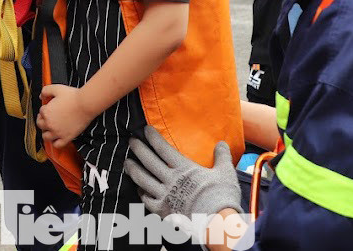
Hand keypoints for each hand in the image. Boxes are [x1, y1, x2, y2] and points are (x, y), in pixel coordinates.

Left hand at [36, 84, 94, 146]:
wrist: (86, 104)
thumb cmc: (73, 96)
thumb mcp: (57, 88)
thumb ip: (46, 90)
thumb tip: (41, 95)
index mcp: (46, 112)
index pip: (40, 112)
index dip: (45, 109)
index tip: (50, 107)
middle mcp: (49, 124)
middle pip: (40, 125)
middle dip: (43, 120)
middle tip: (49, 117)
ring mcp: (57, 132)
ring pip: (45, 137)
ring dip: (46, 133)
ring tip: (51, 129)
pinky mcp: (66, 138)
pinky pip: (57, 145)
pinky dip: (55, 143)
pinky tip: (58, 138)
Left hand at [124, 126, 241, 220]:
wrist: (217, 222)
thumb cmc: (221, 196)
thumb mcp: (225, 172)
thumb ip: (222, 156)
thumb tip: (222, 143)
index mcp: (184, 168)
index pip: (163, 149)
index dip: (153, 138)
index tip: (145, 130)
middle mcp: (171, 180)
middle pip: (149, 162)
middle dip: (138, 149)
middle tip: (131, 141)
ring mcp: (165, 196)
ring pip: (143, 180)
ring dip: (133, 170)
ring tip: (127, 163)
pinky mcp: (163, 211)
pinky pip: (147, 200)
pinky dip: (141, 193)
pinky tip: (140, 189)